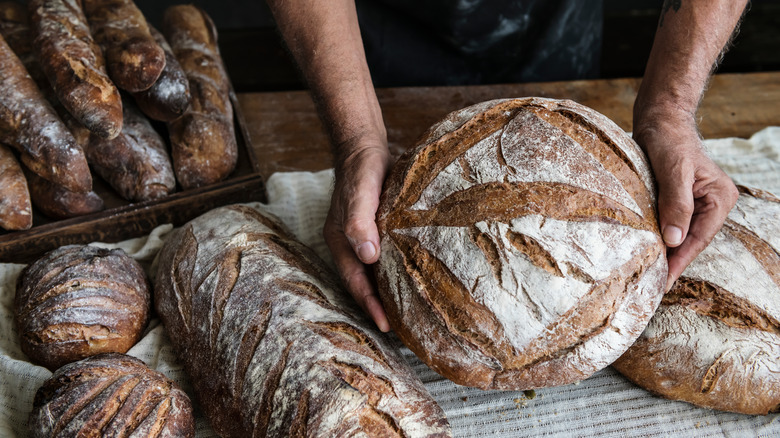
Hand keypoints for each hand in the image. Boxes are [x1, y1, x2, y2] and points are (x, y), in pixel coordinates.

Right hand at [324, 140, 391, 331]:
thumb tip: (368, 256)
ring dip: (389, 291)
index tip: (387, 326)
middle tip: (402, 329)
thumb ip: (361, 222)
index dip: (370, 305)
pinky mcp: (381, 229)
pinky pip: (389, 257)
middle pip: (364, 283)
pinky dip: (398, 271)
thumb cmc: (361, 170)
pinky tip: (415, 278)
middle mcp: (352, 245)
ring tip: (409, 312)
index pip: (356, 282)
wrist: (367, 147)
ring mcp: (365, 238)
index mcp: (341, 242)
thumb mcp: (360, 193)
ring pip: (376, 273)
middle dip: (379, 306)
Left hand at [634, 115, 738, 290]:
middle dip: (672, 261)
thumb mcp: (673, 170)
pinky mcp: (679, 200)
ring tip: (646, 274)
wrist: (659, 118)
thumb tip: (674, 240)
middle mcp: (713, 203)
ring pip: (680, 235)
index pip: (699, 238)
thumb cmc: (668, 139)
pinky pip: (670, 224)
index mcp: (720, 198)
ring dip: (664, 251)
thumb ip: (676, 204)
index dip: (680, 261)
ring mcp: (697, 203)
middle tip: (650, 284)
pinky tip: (646, 250)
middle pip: (691, 240)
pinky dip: (659, 237)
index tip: (663, 281)